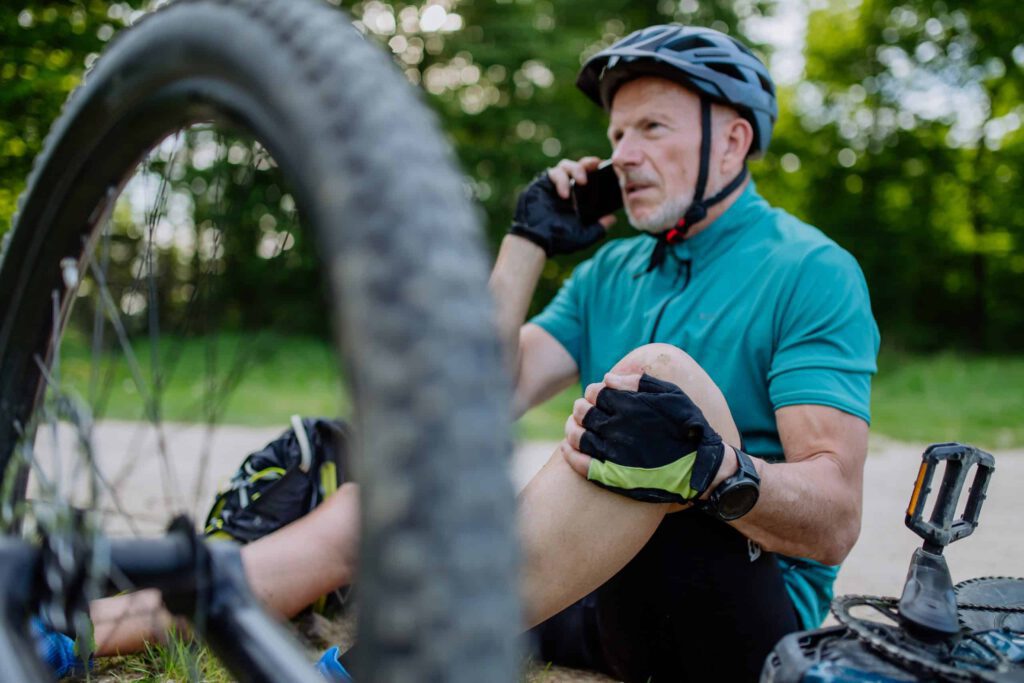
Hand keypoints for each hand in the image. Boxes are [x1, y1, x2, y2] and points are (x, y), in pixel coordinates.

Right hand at [509, 157, 614, 255]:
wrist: (536, 242)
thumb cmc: (559, 240)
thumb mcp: (584, 235)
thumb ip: (599, 227)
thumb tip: (613, 219)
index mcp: (577, 199)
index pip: (588, 178)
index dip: (596, 171)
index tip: (605, 168)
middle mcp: (566, 190)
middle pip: (578, 166)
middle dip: (587, 163)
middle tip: (595, 166)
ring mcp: (553, 185)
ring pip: (565, 165)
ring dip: (576, 170)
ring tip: (582, 182)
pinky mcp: (541, 184)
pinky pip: (553, 172)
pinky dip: (561, 180)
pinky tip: (564, 194)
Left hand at [561, 373, 726, 504]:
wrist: (699, 466)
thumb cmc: (687, 426)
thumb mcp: (670, 394)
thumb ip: (638, 382)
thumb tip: (608, 378)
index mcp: (628, 406)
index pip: (596, 392)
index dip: (594, 392)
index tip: (599, 396)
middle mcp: (616, 428)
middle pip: (583, 412)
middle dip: (582, 408)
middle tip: (586, 411)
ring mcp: (612, 453)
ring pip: (577, 436)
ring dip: (571, 428)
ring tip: (575, 427)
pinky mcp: (611, 476)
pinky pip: (580, 464)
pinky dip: (569, 454)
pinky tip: (567, 448)